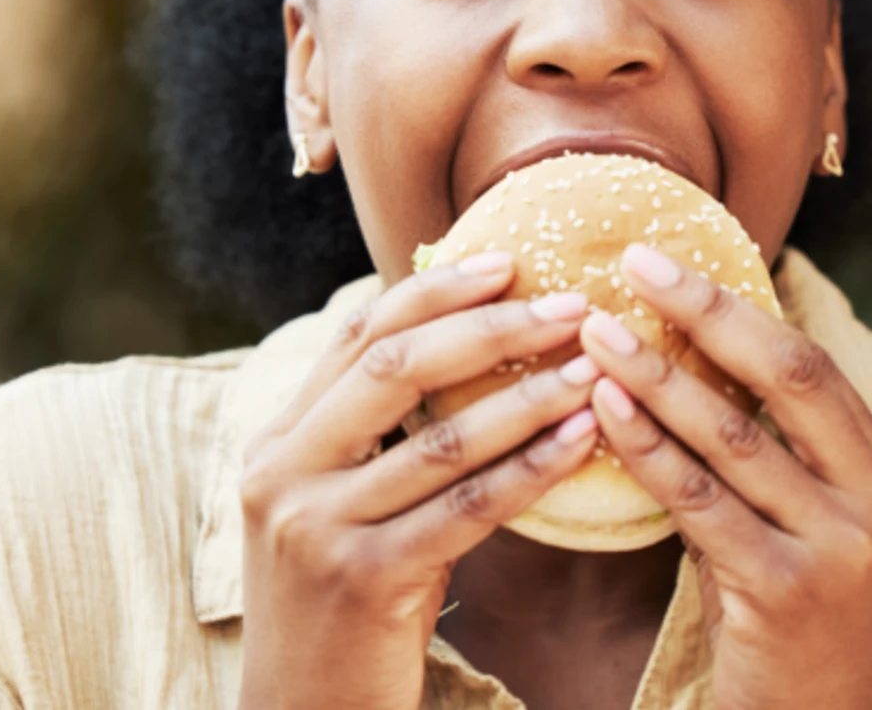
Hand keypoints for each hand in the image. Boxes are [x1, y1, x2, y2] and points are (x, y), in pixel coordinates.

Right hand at [237, 252, 603, 709]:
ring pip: (438, 437)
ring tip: (597, 364)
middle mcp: (281, 473)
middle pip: (391, 367)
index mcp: (274, 444)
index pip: (354, 338)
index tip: (506, 259)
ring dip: (528, 394)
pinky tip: (584, 439)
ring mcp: (316, 526)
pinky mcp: (363, 579)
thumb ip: (370, 438)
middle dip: (487, 326)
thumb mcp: (335, 512)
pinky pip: (466, 507)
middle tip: (568, 301)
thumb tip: (450, 346)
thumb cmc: (342, 612)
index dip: (432, 291)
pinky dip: (532, 466)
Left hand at [576, 243, 871, 709]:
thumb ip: (765, 449)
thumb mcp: (796, 521)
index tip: (662, 260)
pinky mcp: (788, 591)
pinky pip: (701, 503)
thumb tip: (677, 354)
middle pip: (787, 376)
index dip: (733, 306)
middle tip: (634, 264)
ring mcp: (841, 547)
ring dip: (658, 378)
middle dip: (707, 311)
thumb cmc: (789, 612)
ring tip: (597, 332)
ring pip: (735, 438)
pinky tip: (604, 411)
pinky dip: (649, 450)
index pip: (808, 365)